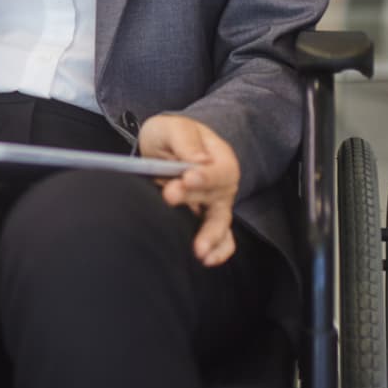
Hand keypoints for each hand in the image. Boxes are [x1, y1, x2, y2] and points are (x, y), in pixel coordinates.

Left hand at [139, 114, 240, 267]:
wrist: (165, 148)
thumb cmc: (171, 135)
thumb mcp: (172, 127)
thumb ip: (184, 139)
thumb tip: (199, 161)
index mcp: (219, 157)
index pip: (219, 170)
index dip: (205, 175)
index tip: (188, 177)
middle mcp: (222, 183)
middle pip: (214, 195)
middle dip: (192, 198)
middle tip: (170, 195)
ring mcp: (216, 204)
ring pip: (220, 223)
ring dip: (210, 236)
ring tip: (199, 250)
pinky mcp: (205, 219)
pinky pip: (220, 239)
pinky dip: (218, 250)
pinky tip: (206, 259)